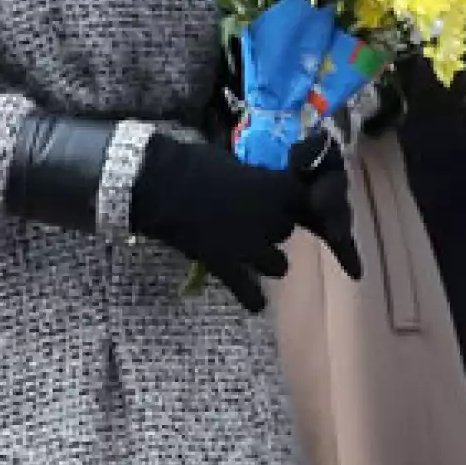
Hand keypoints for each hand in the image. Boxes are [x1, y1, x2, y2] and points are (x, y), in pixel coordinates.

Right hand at [131, 134, 361, 315]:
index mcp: (277, 189)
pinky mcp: (227, 267)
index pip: (303, 198)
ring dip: (269, 261)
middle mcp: (272, 221)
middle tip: (255, 223)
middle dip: (273, 229)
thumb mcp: (233, 161)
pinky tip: (255, 303)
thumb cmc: (194, 164)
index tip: (282, 198)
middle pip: (286, 231)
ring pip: (279, 265)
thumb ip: (253, 177)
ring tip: (255, 258)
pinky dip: (253, 299)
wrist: (162, 185)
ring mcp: (250, 247)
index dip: (292, 200)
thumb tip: (258, 181)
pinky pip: (249, 293)